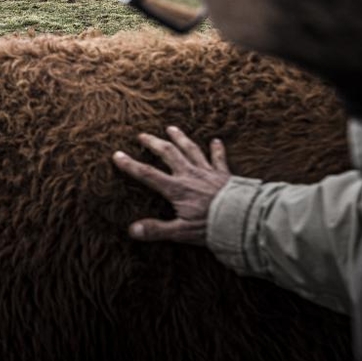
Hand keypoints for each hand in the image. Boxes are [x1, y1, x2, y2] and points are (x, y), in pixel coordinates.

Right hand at [112, 126, 230, 244]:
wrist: (243, 218)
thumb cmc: (212, 227)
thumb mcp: (181, 232)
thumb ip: (156, 230)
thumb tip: (132, 230)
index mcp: (177, 189)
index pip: (148, 174)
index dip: (130, 165)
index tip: (117, 155)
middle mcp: (190, 175)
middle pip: (168, 154)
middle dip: (153, 143)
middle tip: (142, 135)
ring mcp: (208, 172)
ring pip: (190, 149)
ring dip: (179, 138)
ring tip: (171, 128)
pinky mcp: (224, 174)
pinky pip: (219, 158)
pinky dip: (217, 149)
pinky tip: (216, 141)